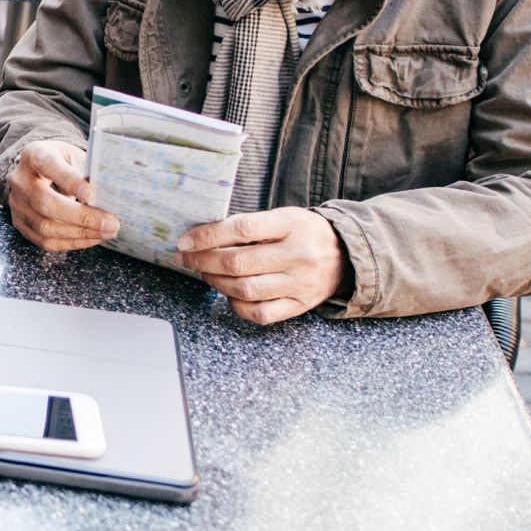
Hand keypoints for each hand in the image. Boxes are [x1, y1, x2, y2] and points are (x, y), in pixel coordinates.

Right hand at [6, 141, 117, 251]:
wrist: (38, 172)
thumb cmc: (62, 163)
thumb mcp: (74, 156)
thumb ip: (88, 171)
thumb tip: (111, 195)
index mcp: (35, 155)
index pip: (49, 166)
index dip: (70, 181)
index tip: (93, 195)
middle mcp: (21, 180)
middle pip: (45, 203)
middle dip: (82, 217)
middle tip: (111, 223)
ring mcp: (17, 205)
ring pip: (45, 227)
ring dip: (80, 233)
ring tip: (106, 232)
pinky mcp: (21, 224)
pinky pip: (45, 241)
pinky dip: (72, 243)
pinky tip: (92, 238)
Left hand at [176, 208, 350, 324]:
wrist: (346, 254)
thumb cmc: (303, 233)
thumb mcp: (282, 217)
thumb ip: (247, 226)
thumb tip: (200, 237)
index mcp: (291, 225)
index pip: (241, 229)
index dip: (207, 236)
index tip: (184, 241)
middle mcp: (298, 255)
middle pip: (238, 263)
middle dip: (203, 261)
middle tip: (187, 257)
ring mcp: (300, 283)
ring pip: (244, 289)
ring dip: (215, 282)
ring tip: (206, 272)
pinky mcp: (300, 305)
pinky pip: (260, 314)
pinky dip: (237, 305)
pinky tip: (229, 293)